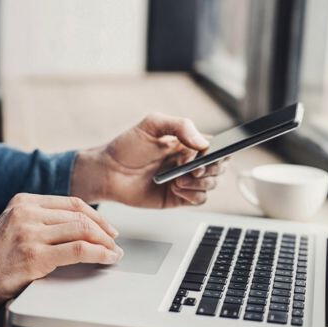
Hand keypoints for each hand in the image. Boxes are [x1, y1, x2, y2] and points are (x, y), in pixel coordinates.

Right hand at [0, 193, 122, 324]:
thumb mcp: (13, 226)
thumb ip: (39, 220)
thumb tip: (78, 224)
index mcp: (23, 201)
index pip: (71, 202)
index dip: (95, 216)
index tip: (108, 228)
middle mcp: (26, 213)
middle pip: (79, 215)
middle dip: (103, 230)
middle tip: (115, 243)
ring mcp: (30, 233)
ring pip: (82, 230)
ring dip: (105, 243)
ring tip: (114, 253)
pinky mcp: (35, 255)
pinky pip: (79, 250)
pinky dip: (99, 254)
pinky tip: (107, 259)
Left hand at [71, 113, 228, 207]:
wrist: (108, 171)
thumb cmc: (127, 147)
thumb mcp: (151, 125)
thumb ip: (180, 126)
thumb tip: (203, 142)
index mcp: (187, 143)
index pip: (216, 147)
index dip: (220, 152)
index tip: (211, 155)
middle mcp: (189, 162)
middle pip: (218, 168)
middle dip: (210, 169)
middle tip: (194, 169)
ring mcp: (185, 181)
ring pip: (211, 185)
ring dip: (200, 183)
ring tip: (179, 179)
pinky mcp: (178, 198)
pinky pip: (199, 200)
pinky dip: (193, 195)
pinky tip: (177, 189)